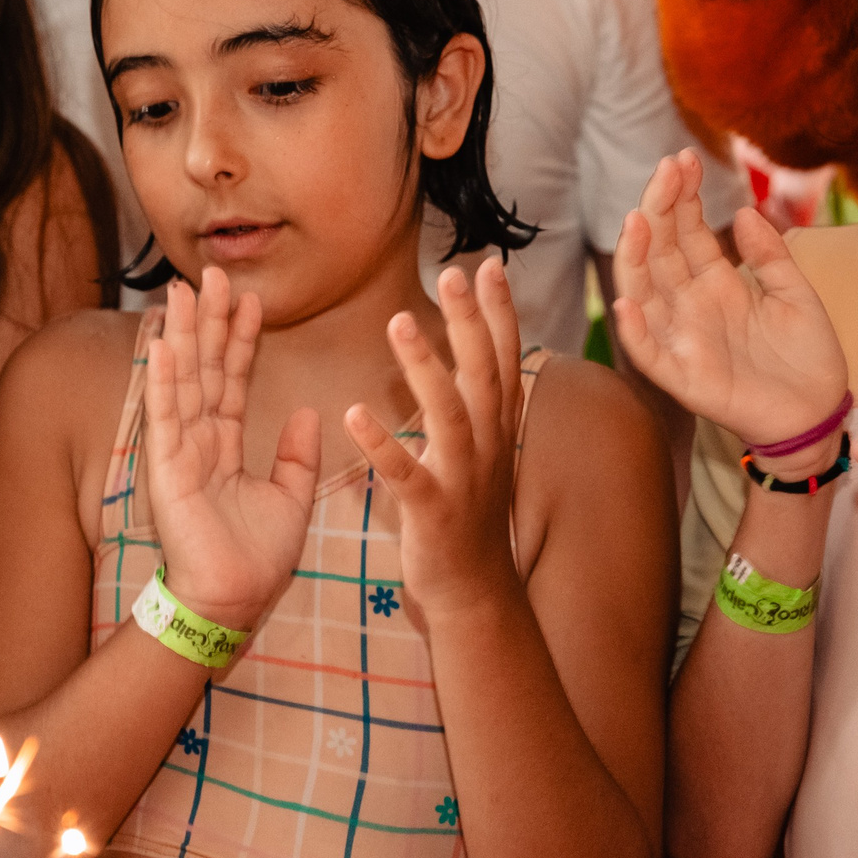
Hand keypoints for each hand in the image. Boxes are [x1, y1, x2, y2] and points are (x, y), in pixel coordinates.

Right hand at [142, 269, 319, 631]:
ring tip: (185, 290)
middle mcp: (198, 440)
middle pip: (205, 367)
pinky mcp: (164, 469)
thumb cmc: (256, 559)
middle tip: (213, 273)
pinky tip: (160, 343)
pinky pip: (164, 416)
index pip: (234, 379)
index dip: (243, 338)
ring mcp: (178, 451)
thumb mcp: (291, 498)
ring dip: (184, 335)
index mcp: (225, 445)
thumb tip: (313, 410)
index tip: (252, 297)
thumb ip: (298, 454)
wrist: (233, 600)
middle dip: (209, 320)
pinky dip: (162, 379)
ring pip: (183, 380)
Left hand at [345, 259, 522, 627]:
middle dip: (471, 322)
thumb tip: (471, 347)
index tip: (490, 264)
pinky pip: (407, 475)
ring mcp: (464, 479)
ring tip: (398, 323)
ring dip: (426, 367)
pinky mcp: (433, 513)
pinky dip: (382, 444)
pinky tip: (353, 413)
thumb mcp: (482, 450)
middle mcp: (489, 446)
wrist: (476, 593)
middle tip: (453, 273)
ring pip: (450, 415)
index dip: (499, 312)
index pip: (504, 359)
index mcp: (498, 428)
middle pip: (484, 374)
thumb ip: (476, 400)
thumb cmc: (469, 514)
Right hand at [612, 150, 847, 459]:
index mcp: (717, 284)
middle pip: (662, 252)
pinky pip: (650, 354)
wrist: (820, 416)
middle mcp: (692, 306)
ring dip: (636, 259)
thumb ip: (772, 256)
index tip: (683, 158)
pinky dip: (634, 331)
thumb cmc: (807, 357)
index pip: (687, 233)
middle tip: (667, 169)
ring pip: (646, 294)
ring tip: (638, 220)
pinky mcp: (685, 378)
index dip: (683, 196)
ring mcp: (684, 340)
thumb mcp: (797, 294)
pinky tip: (628, 302)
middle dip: (661, 209)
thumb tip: (747, 210)